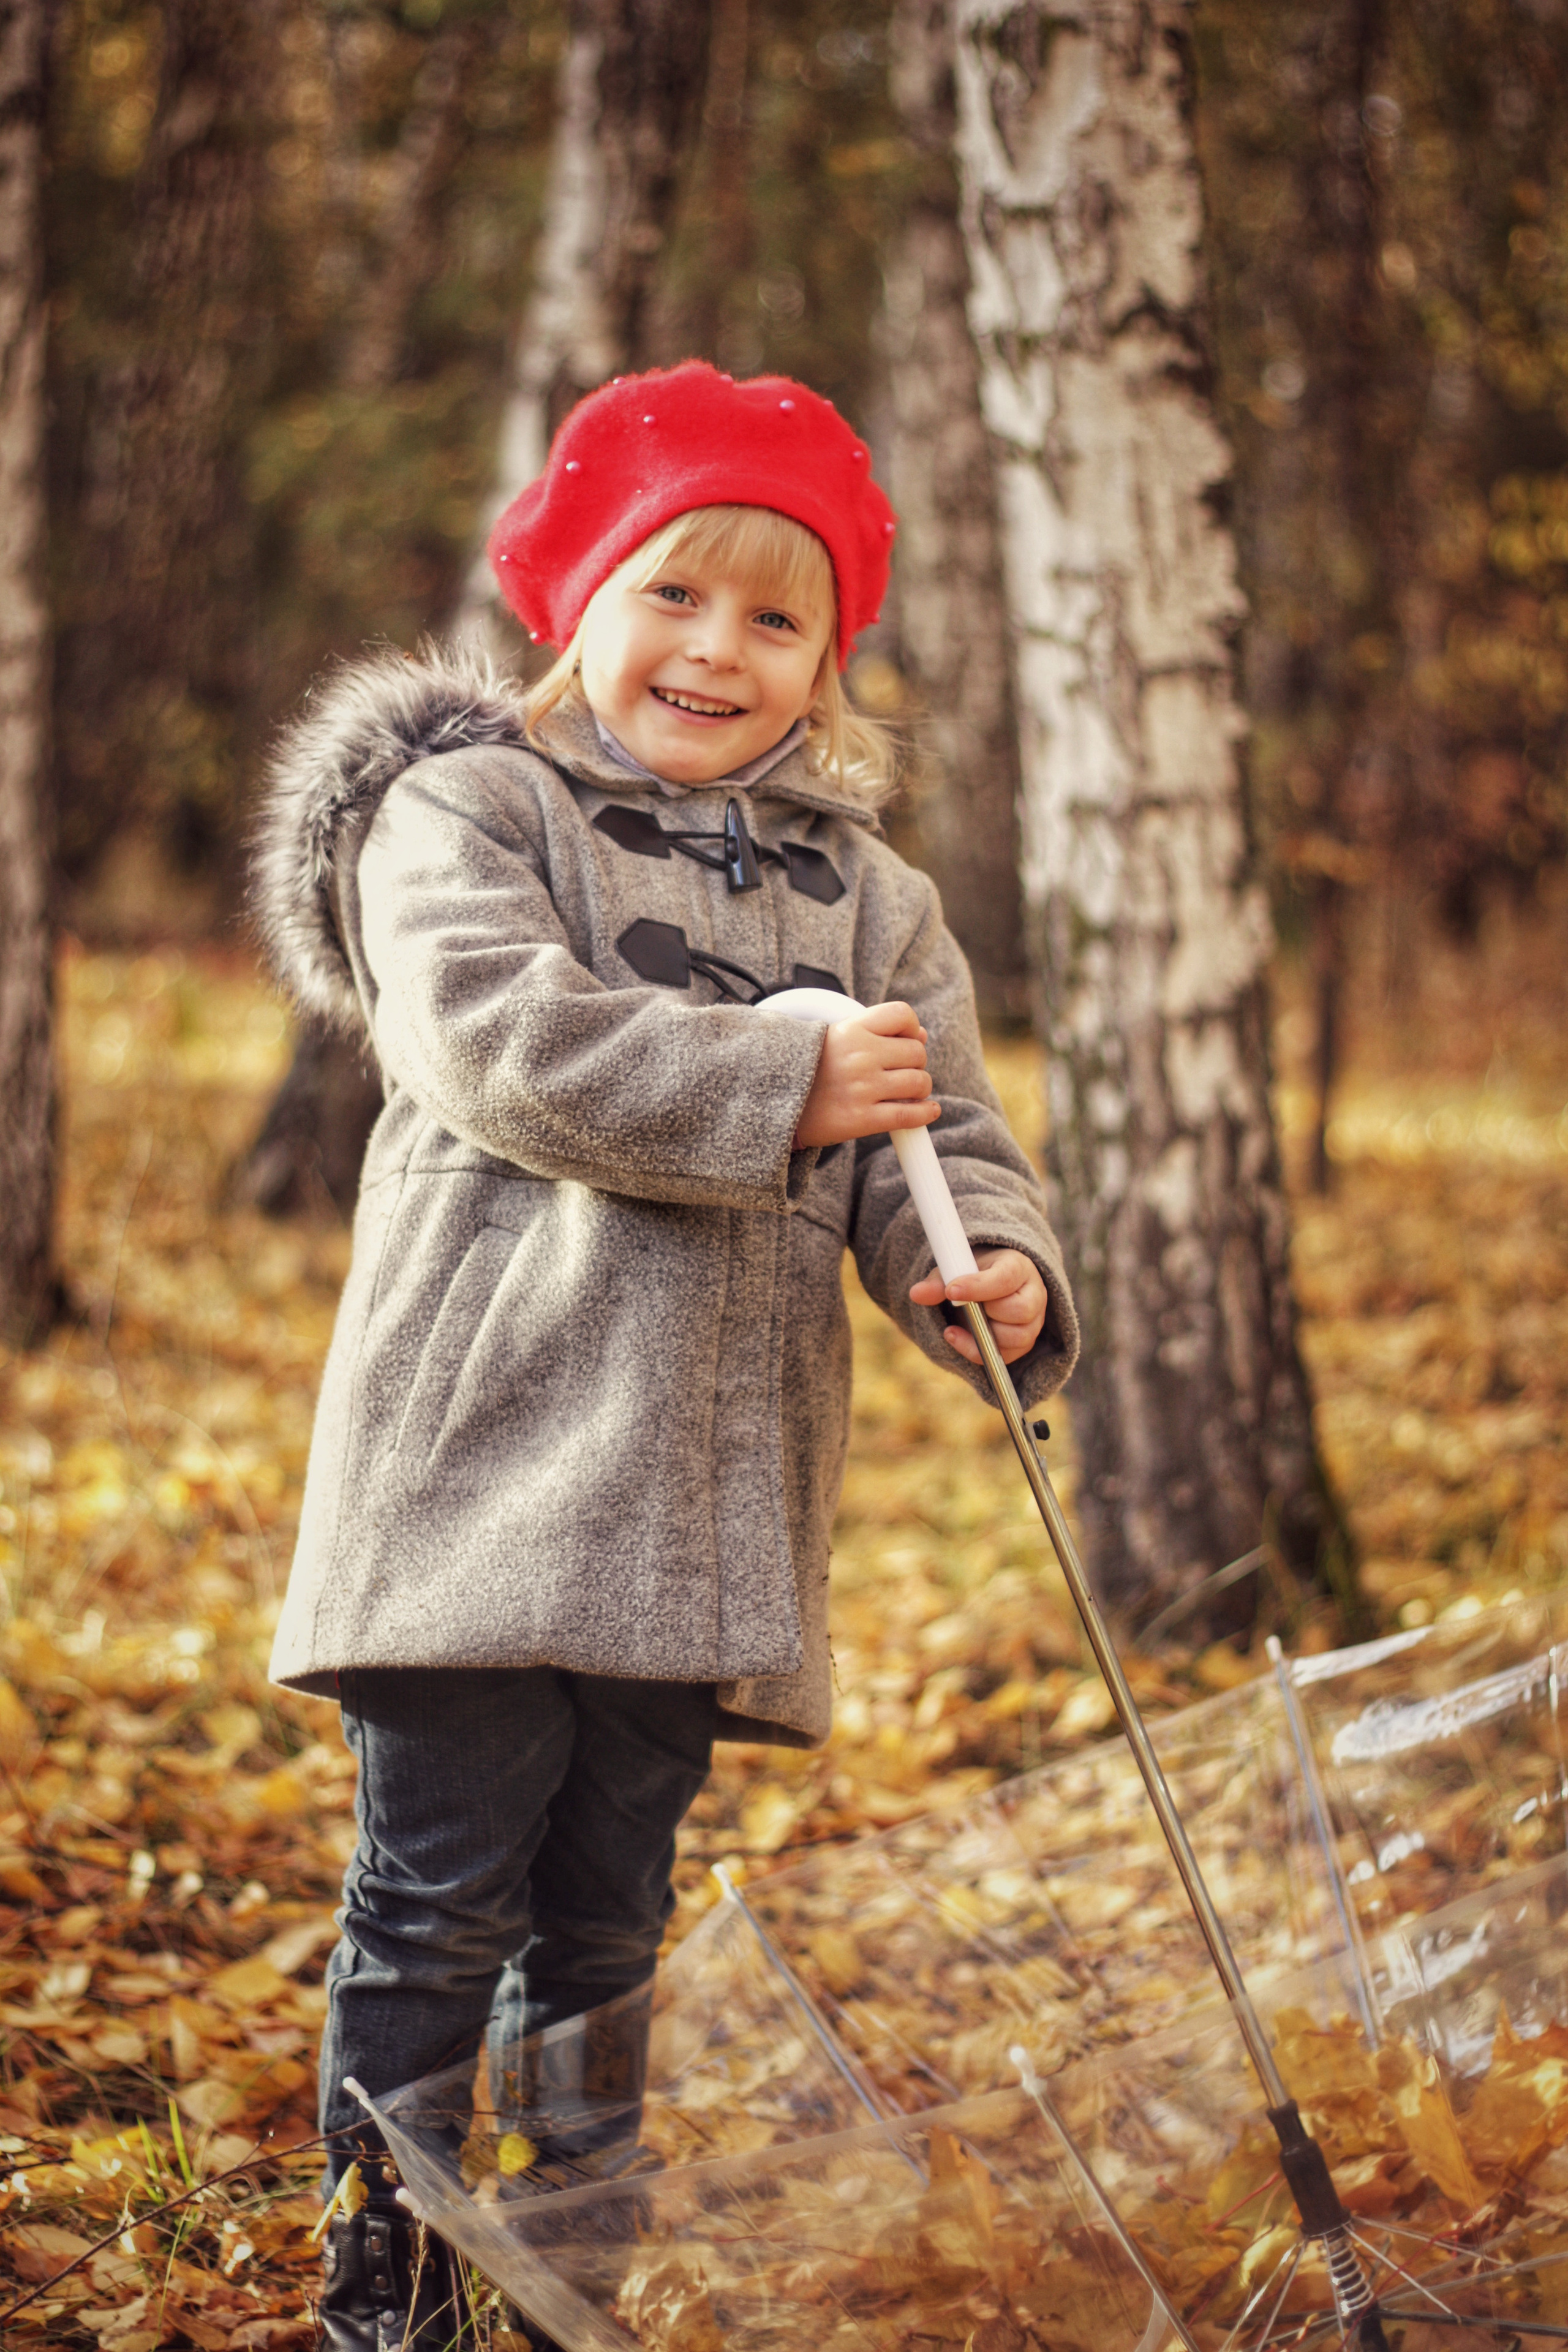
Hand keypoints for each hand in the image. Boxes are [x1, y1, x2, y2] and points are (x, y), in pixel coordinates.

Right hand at [793, 1000, 940, 1148]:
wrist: (772, 1102)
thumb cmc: (808, 1067)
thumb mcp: (836, 1036)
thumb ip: (876, 1031)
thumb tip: (922, 1035)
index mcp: (852, 1030)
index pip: (903, 1015)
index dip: (912, 1027)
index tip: (906, 1039)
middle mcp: (860, 1056)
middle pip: (917, 1052)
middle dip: (915, 1062)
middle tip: (900, 1071)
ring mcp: (862, 1088)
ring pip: (919, 1082)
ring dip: (920, 1088)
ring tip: (906, 1091)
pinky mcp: (861, 1119)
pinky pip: (909, 1115)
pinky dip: (925, 1114)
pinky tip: (927, 1110)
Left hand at [909, 1248, 1047, 1366]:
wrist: (989, 1282)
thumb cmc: (975, 1272)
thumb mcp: (955, 1270)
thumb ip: (938, 1281)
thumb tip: (916, 1293)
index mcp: (1019, 1267)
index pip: (1006, 1278)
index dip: (978, 1287)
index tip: (951, 1291)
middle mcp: (1034, 1294)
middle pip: (1020, 1310)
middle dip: (986, 1312)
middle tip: (961, 1306)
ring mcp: (1033, 1321)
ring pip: (1018, 1337)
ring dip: (984, 1334)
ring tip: (959, 1323)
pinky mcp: (1024, 1343)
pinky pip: (1007, 1357)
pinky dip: (979, 1351)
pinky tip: (958, 1337)